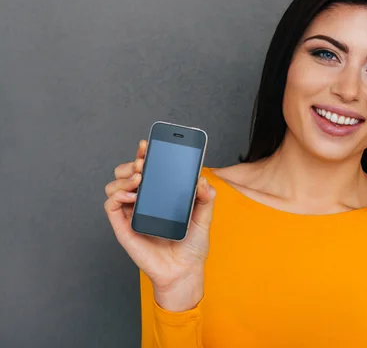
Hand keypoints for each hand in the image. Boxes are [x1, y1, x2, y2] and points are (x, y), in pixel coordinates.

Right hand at [103, 140, 215, 311]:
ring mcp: (132, 213)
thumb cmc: (192, 244)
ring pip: (114, 186)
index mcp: (160, 194)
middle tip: (145, 163)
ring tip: (140, 178)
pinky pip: (110, 206)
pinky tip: (131, 194)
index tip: (147, 144)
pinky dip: (116, 195)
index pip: (147, 169)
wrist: (184, 271)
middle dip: (132, 162)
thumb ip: (206, 197)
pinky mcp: (124, 227)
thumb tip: (202, 178)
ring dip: (124, 177)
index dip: (144, 154)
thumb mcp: (204, 216)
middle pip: (126, 173)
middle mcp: (143, 201)